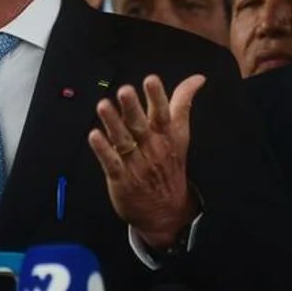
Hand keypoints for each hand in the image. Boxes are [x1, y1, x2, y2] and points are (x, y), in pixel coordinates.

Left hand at [88, 74, 204, 249]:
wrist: (166, 212)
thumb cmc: (170, 164)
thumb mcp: (180, 134)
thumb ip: (183, 103)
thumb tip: (197, 78)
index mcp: (166, 136)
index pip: (163, 114)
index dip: (157, 97)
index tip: (151, 80)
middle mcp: (151, 148)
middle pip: (141, 125)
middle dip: (132, 108)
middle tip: (124, 91)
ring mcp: (135, 163)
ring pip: (123, 140)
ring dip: (113, 123)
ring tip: (103, 106)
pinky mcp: (121, 178)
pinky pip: (111, 162)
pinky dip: (103, 150)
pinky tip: (94, 135)